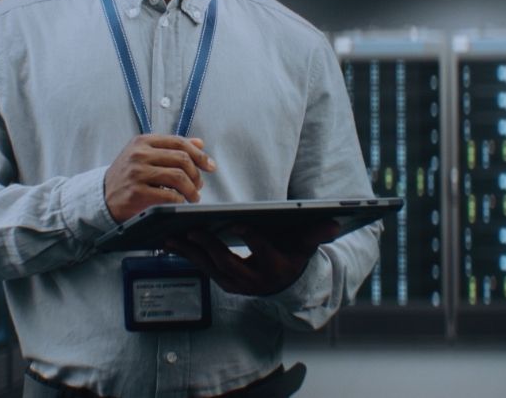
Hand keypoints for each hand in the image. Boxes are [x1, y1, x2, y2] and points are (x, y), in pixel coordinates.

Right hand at [104, 135, 216, 222]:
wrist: (102, 196)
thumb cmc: (127, 175)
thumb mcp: (145, 155)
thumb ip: (171, 148)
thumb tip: (199, 143)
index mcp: (143, 141)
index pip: (179, 142)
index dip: (199, 155)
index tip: (210, 166)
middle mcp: (139, 154)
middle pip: (182, 159)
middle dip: (197, 174)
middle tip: (199, 186)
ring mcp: (137, 173)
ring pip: (178, 177)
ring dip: (191, 189)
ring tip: (193, 196)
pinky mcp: (136, 192)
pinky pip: (168, 195)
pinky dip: (179, 200)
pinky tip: (180, 202)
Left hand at [165, 220, 339, 295]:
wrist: (285, 283)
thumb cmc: (294, 255)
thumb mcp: (306, 245)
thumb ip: (317, 234)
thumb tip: (335, 223)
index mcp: (274, 268)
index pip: (262, 250)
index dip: (250, 236)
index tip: (237, 222)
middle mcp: (253, 280)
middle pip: (228, 261)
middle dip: (209, 245)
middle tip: (192, 229)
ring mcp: (235, 283)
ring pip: (209, 266)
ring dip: (190, 251)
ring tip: (172, 233)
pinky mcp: (222, 280)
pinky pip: (201, 266)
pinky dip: (186, 253)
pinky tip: (170, 240)